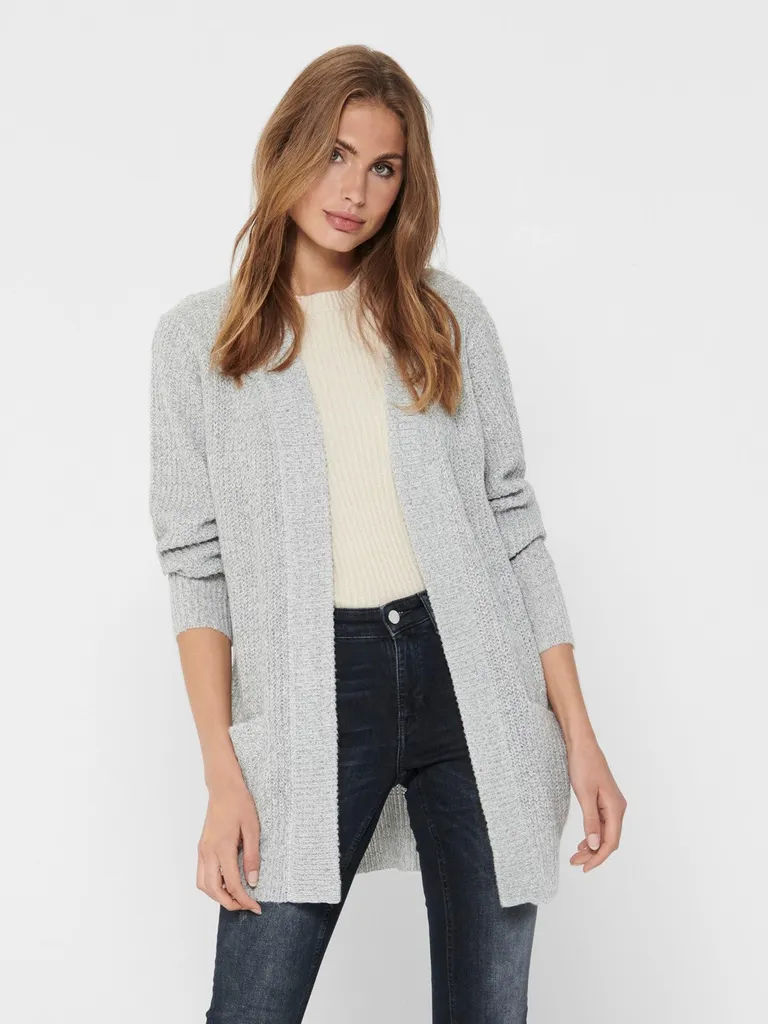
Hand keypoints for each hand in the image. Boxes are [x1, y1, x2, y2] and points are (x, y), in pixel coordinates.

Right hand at [197, 781, 262, 912]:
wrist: (223, 788)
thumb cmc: (240, 804)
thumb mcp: (252, 829)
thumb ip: (252, 857)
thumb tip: (253, 882)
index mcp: (222, 847)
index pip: (232, 883)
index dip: (244, 899)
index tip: (256, 907)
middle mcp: (208, 852)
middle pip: (213, 890)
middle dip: (229, 903)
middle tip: (246, 906)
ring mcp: (202, 850)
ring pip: (203, 884)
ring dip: (217, 896)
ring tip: (235, 897)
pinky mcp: (201, 847)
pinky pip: (202, 874)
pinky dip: (211, 885)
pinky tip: (225, 883)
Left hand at [567, 737, 626, 873]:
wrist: (581, 744)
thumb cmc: (583, 765)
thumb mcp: (584, 794)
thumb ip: (590, 821)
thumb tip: (595, 845)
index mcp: (616, 808)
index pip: (611, 841)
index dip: (599, 857)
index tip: (585, 868)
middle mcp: (617, 808)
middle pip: (609, 840)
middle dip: (593, 854)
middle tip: (575, 863)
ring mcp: (611, 804)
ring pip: (605, 833)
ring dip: (592, 846)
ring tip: (576, 856)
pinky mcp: (603, 800)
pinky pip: (601, 823)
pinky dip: (592, 834)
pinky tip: (584, 842)